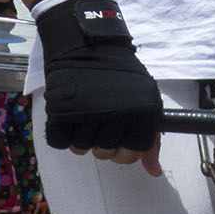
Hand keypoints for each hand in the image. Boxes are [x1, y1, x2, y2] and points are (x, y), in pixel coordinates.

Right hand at [37, 0, 164, 176]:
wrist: (86, 42)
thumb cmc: (118, 70)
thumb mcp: (145, 98)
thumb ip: (151, 136)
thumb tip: (153, 171)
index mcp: (142, 112)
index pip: (134, 152)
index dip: (126, 150)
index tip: (121, 138)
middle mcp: (116, 116)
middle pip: (106, 154)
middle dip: (103, 142)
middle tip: (101, 120)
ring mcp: (87, 115)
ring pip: (83, 149)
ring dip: (82, 136)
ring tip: (85, 112)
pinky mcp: (61, 113)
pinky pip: (61, 142)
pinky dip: (63, 132)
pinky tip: (70, 114)